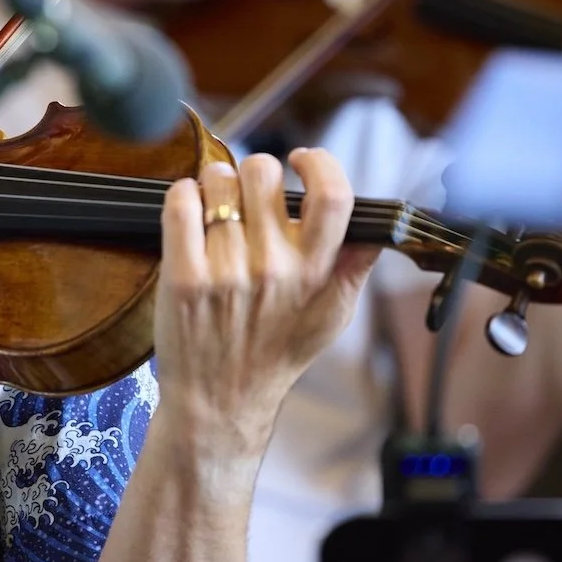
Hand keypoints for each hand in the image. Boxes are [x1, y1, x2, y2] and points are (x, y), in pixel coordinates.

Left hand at [154, 151, 378, 461]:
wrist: (221, 400)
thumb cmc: (276, 352)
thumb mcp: (332, 316)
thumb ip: (355, 266)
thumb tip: (381, 225)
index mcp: (315, 273)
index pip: (333, 196)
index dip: (319, 163)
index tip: (301, 161)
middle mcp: (273, 269)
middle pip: (263, 173)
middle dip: (254, 173)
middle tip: (248, 193)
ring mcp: (226, 273)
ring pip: (218, 182)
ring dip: (216, 183)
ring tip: (217, 206)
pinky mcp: (183, 278)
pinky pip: (181, 204)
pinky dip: (183, 196)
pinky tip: (190, 209)